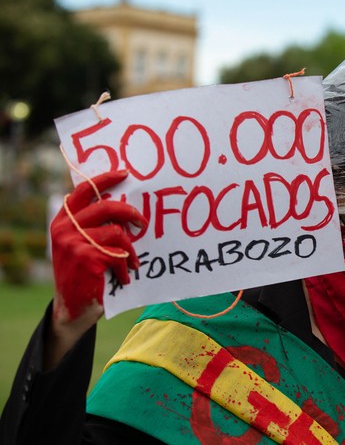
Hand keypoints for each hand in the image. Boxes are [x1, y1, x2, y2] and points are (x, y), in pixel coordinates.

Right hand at [50, 170, 146, 325]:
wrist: (72, 309)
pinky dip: (126, 267)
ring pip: (117, 233)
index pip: (84, 190)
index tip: (125, 174)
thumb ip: (93, 225)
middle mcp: (65, 229)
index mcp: (63, 220)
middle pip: (107, 207)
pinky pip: (119, 255)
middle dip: (131, 213)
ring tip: (133, 262)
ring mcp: (75, 243)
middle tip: (143, 223)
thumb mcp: (81, 245)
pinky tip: (125, 277)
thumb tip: (124, 205)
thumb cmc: (83, 274)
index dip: (105, 180)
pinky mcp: (88, 258)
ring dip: (131, 250)